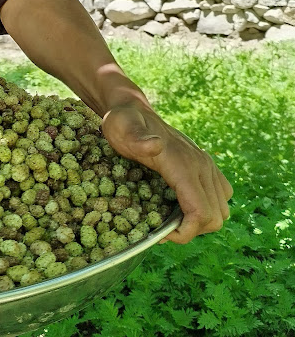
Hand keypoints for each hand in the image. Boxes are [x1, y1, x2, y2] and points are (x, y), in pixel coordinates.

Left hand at [101, 103, 231, 244]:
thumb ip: (137, 139)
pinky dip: (205, 208)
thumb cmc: (123, 123)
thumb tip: (155, 145)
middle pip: (215, 217)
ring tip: (172, 219)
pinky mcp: (206, 166)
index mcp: (184, 164)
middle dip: (192, 231)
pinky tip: (181, 205)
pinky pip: (219, 196)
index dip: (186, 233)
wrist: (132, 109)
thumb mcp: (121, 129)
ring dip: (201, 221)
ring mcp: (206, 165)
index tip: (162, 234)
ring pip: (221, 209)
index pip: (202, 213)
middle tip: (164, 228)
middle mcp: (202, 165)